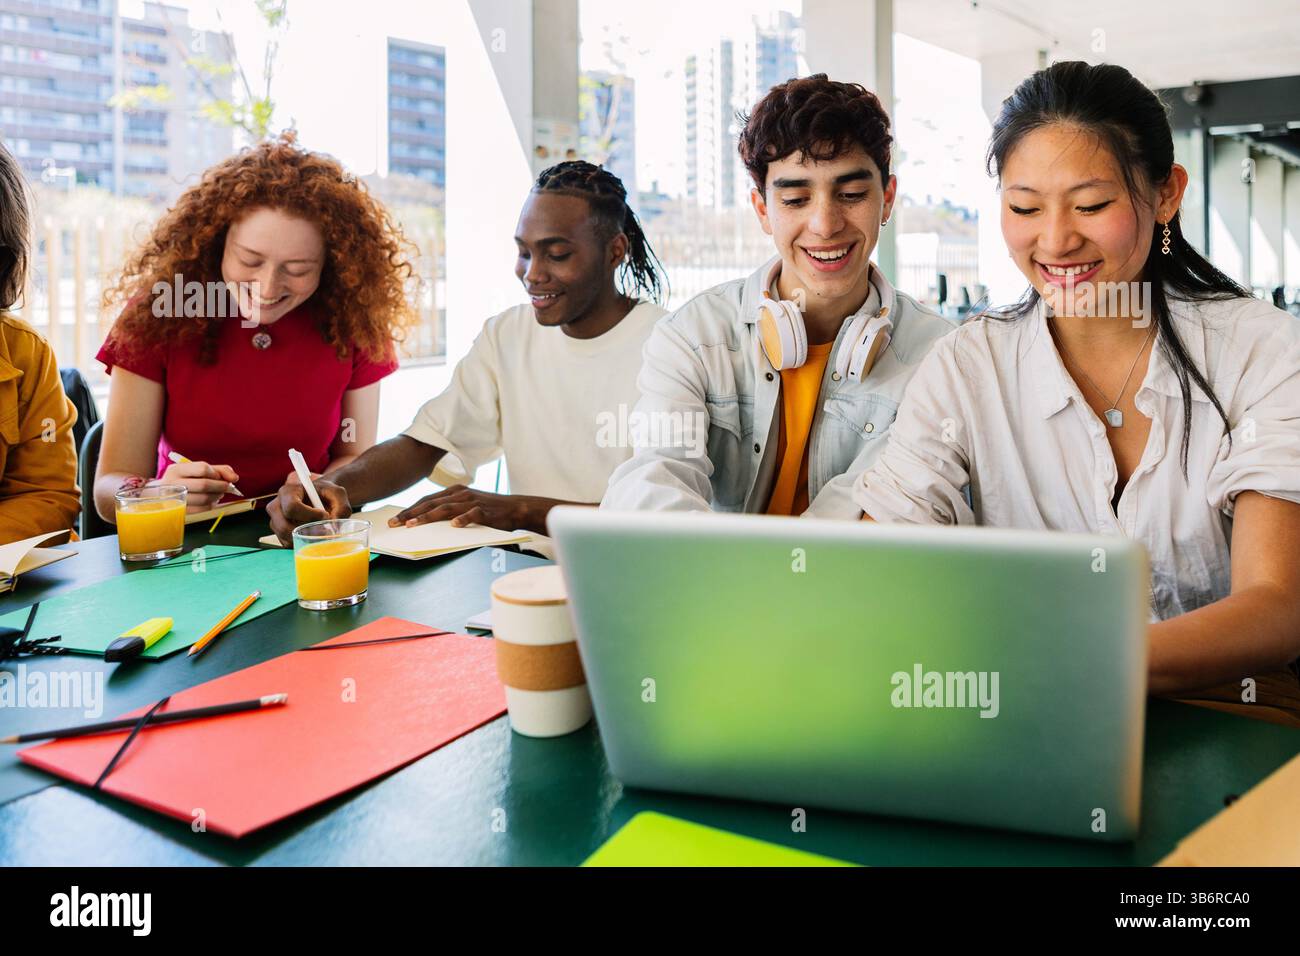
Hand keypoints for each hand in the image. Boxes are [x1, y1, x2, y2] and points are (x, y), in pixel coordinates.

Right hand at [158, 460, 239, 511]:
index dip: (216, 473)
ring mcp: (174, 499)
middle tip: (226, 487)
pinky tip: (211, 501)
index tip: (220, 476)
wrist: (164, 495)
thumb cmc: (186, 480)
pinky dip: (212, 505)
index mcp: (176, 469)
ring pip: (204, 499)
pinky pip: (202, 509)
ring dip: (218, 496)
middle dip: (221, 486)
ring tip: (218, 493)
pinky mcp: (180, 511)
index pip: (202, 468)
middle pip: (204, 485)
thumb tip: (235, 478)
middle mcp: (172, 483)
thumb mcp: (197, 470)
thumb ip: (219, 470)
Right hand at [267, 477, 351, 544]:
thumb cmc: (327, 494)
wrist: (321, 498)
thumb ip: (341, 507)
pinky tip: (312, 536)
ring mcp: (276, 521)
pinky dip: (301, 544)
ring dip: (304, 539)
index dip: (309, 515)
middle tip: (323, 530)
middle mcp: (277, 506)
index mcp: (288, 492)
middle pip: (283, 526)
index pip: (292, 507)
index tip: (324, 515)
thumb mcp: (338, 494)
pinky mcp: (279, 533)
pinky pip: (287, 544)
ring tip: (319, 531)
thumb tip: (334, 525)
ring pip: (285, 538)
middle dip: (305, 532)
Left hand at [390, 485, 530, 531]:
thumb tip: (427, 523)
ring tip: (413, 525)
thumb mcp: (465, 505)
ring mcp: (472, 502)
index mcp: (453, 492)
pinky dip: (462, 520)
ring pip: (445, 509)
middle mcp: (460, 494)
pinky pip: (472, 515)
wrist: (516, 508)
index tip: (394, 520)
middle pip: (430, 504)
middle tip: (395, 524)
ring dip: (428, 517)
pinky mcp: (485, 511)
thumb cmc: (489, 510)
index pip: (426, 500)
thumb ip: (449, 511)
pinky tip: (454, 526)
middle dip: (411, 514)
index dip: (409, 509)